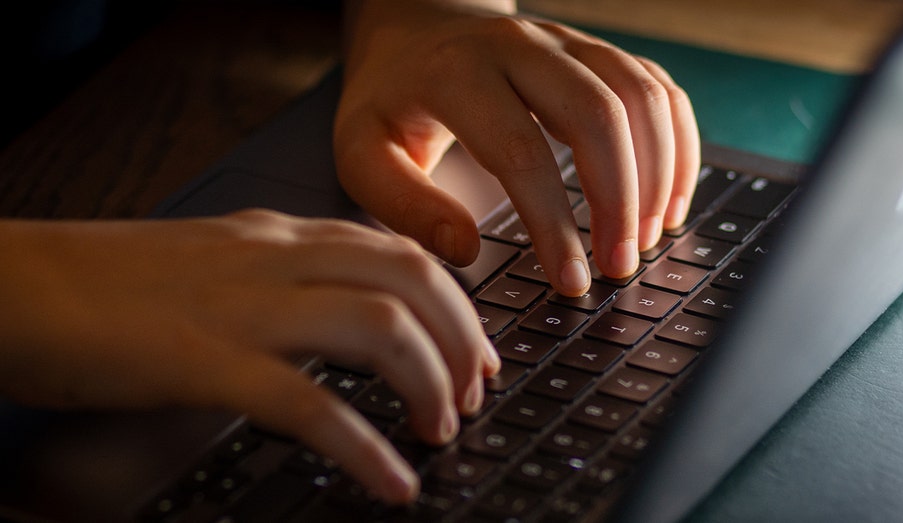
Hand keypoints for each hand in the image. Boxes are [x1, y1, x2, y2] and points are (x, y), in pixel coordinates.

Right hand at [0, 211, 498, 503]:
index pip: (402, 252)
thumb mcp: (224, 260)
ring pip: (379, 326)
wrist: (23, 285)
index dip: (458, 304)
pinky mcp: (206, 362)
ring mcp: (244, 307)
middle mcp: (275, 259)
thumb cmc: (118, 284)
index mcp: (281, 235)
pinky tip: (391, 481)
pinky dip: (364, 446)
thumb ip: (291, 275)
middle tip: (475, 396)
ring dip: (429, 382)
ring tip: (442, 431)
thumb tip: (353, 310)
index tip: (478, 351)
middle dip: (462, 341)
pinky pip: (310, 404)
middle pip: (410, 281)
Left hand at [335, 0, 699, 296]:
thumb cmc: (391, 98)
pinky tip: (671, 198)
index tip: (572, 281)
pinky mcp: (596, 51)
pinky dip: (677, 143)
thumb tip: (466, 251)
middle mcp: (521, 46)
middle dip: (622, 199)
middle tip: (621, 266)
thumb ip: (403, 205)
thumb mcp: (362, 152)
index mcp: (458, 74)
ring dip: (658, 172)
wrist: (415, 26)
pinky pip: (657, 86)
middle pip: (599, 115)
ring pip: (640, 95)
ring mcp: (567, 42)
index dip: (554, 224)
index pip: (521, 153)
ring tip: (649, 238)